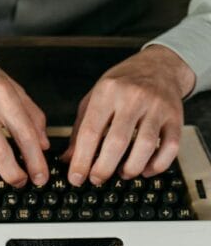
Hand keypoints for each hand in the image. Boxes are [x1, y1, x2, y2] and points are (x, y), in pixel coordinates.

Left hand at [63, 45, 195, 185]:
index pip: (90, 131)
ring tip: (121, 174)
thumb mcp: (95, 98)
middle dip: (104, 168)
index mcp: (107, 92)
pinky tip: (145, 169)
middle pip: (117, 142)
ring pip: (145, 146)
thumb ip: (80, 129)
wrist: (159, 66)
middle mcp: (133, 97)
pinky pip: (170, 148)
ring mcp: (157, 107)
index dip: (81, 160)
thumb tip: (68, 160)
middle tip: (96, 180)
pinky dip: (157, 165)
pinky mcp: (175, 117)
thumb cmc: (123, 84)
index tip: (75, 178)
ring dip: (131, 168)